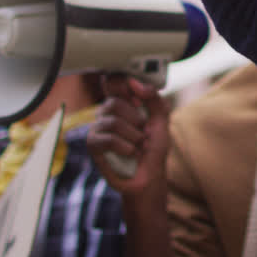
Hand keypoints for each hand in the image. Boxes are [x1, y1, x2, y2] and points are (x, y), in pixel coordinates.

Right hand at [87, 74, 171, 198]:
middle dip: (136, 120)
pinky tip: (131, 153)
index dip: (124, 87)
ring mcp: (97, 128)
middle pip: (113, 103)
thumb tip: (135, 84)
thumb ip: (153, 97)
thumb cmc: (154, 147)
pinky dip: (126, 147)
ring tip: (139, 145)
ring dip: (134, 136)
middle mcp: (106, 113)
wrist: (150, 175)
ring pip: (112, 122)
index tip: (139, 102)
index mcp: (122, 102)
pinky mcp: (94, 146)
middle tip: (143, 131)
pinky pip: (108, 140)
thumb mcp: (162, 118)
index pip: (112, 81)